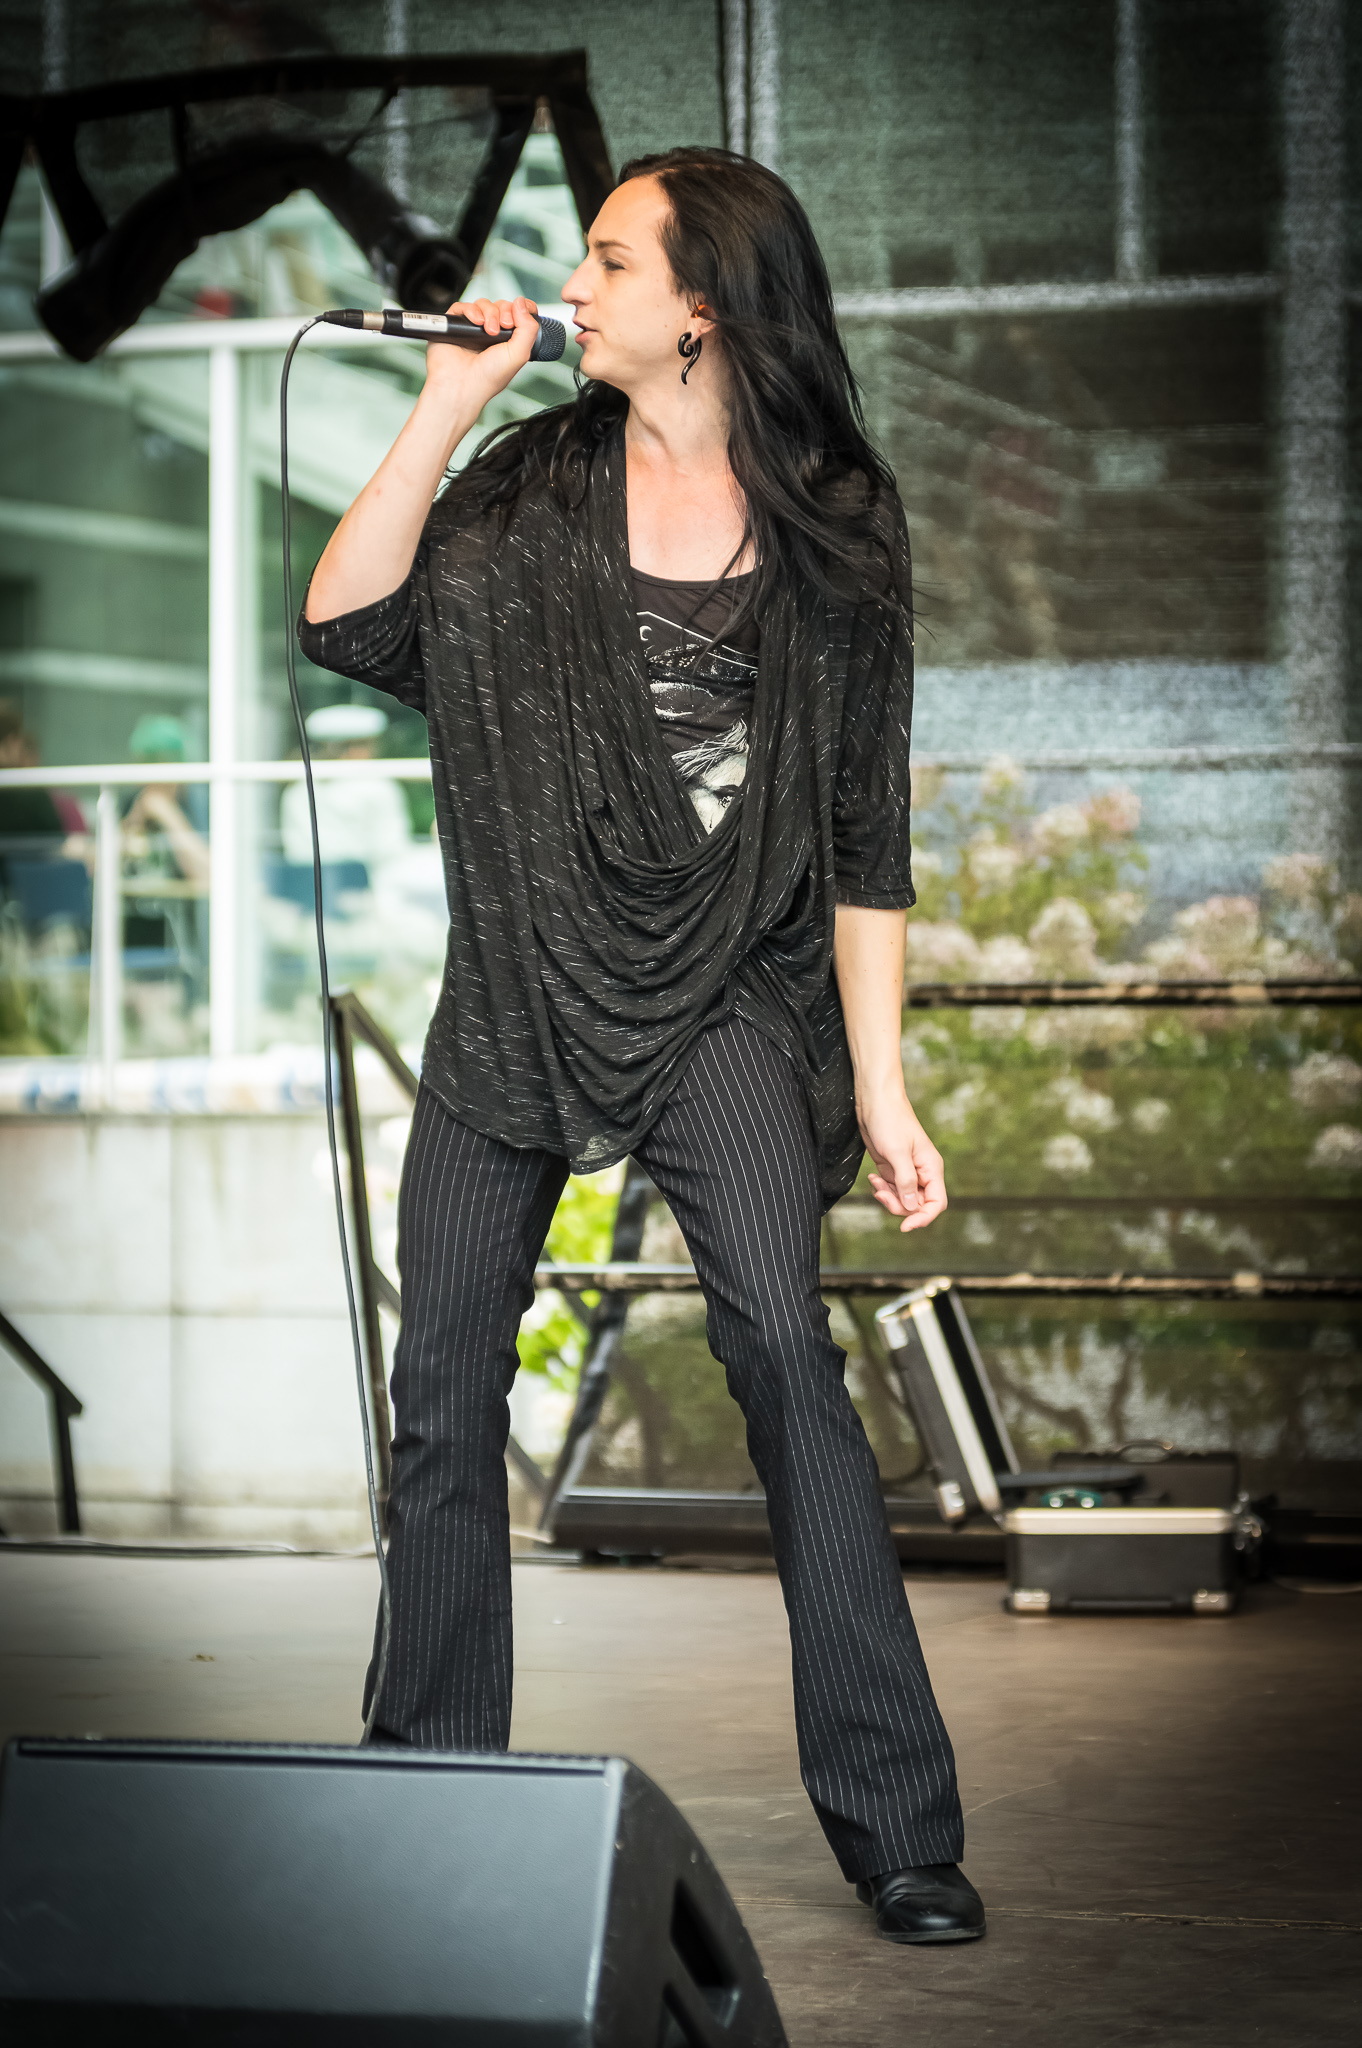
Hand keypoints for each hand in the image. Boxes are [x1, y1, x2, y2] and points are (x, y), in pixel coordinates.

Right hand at [421, 295, 540, 414]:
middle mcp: (491, 334)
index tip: (524, 310)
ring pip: (484, 304)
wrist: (462, 385)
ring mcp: (473, 329)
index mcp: (508, 341)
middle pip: (501, 306)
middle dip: (505, 312)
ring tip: (489, 330)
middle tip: (505, 326)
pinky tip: (477, 323)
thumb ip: (529, 328)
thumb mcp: (519, 354)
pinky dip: (471, 311)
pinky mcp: (455, 325)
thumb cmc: (488, 378)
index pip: (519, 314)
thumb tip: (522, 302)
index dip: (522, 308)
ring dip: (490, 313)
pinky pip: (463, 307)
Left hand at [857, 1087, 946, 1233]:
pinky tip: (872, 1178)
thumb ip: (905, 1181)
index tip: (904, 1226)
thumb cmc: (889, 1120)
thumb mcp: (897, 1152)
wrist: (875, 1099)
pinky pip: (891, 1189)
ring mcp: (907, 1170)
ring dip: (888, 1198)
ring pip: (903, 1199)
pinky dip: (881, 1189)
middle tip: (881, 1194)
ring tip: (875, 1183)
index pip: (936, 1203)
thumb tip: (912, 1207)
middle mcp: (922, 1172)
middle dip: (899, 1206)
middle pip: (917, 1205)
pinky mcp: (892, 1167)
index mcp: (931, 1168)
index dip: (922, 1218)